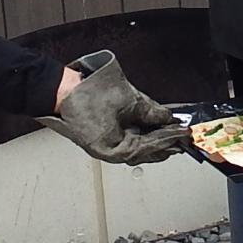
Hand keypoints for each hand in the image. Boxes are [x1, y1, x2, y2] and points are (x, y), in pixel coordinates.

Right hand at [38, 51, 192, 164]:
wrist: (59, 90)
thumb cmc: (85, 96)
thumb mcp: (126, 101)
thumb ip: (150, 112)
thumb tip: (166, 118)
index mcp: (114, 150)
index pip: (149, 147)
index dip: (169, 138)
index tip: (183, 132)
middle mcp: (110, 152)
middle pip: (145, 151)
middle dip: (164, 143)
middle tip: (183, 137)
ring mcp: (106, 145)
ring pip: (137, 146)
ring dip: (154, 138)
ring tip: (172, 132)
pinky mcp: (104, 135)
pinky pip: (127, 138)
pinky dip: (142, 133)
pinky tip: (153, 126)